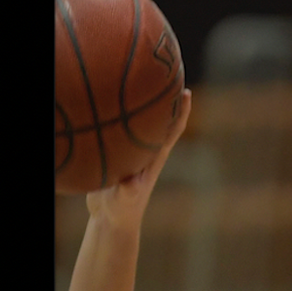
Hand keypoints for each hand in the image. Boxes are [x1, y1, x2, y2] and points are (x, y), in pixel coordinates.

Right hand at [85, 89, 192, 227]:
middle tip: (162, 72)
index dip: (181, 111)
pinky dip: (116, 116)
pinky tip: (104, 102)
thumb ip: (128, 190)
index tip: (187, 91)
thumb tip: (129, 182)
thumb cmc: (122, 210)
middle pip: (159, 119)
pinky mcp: (117, 155)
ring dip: (140, 103)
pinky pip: (119, 131)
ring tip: (132, 78)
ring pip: (139, 123)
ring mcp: (132, 152)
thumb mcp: (125, 199)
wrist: (111, 218)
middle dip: (163, 97)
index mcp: (154, 157)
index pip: (172, 129)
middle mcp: (146, 150)